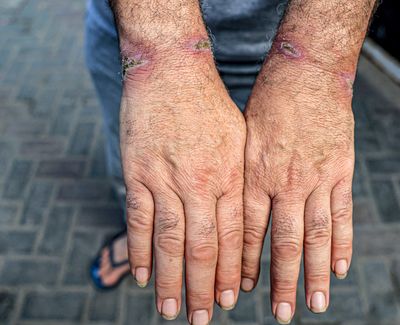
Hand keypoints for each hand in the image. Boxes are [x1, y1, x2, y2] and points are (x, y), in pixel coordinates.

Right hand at [120, 48, 245, 323]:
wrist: (172, 70)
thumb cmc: (210, 105)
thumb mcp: (239, 140)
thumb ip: (241, 180)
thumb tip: (243, 220)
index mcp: (231, 177)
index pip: (235, 236)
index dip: (235, 271)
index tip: (234, 298)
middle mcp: (202, 183)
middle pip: (205, 247)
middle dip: (206, 287)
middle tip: (205, 318)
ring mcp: (167, 179)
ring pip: (171, 241)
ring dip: (173, 280)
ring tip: (173, 310)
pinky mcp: (138, 172)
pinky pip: (139, 219)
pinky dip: (141, 251)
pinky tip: (144, 276)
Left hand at [241, 58, 354, 322]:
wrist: (307, 71)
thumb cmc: (268, 101)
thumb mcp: (241, 134)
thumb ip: (239, 174)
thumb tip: (226, 209)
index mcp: (255, 174)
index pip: (246, 231)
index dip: (243, 263)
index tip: (239, 290)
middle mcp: (285, 182)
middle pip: (284, 241)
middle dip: (281, 281)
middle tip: (282, 314)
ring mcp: (317, 178)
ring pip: (317, 235)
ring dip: (317, 273)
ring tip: (316, 304)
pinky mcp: (341, 170)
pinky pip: (343, 214)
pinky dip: (343, 243)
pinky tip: (341, 268)